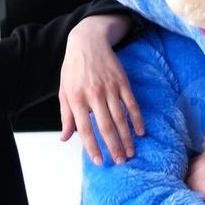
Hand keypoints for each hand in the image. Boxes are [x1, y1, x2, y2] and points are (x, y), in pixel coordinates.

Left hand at [60, 15, 143, 164]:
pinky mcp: (122, 82)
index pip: (85, 129)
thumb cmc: (73, 69)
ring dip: (127, 138)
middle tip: (120, 162)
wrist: (87, 42)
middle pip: (106, 126)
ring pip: (120, 118)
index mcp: (76, 99)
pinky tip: (140, 132)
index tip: (99, 161)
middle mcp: (94, 95)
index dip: (92, 147)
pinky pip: (132, 104)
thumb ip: (66, 116)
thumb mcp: (64, 91)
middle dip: (114, 147)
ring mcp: (110, 88)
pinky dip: (137, 119)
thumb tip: (65, 138)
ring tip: (131, 153)